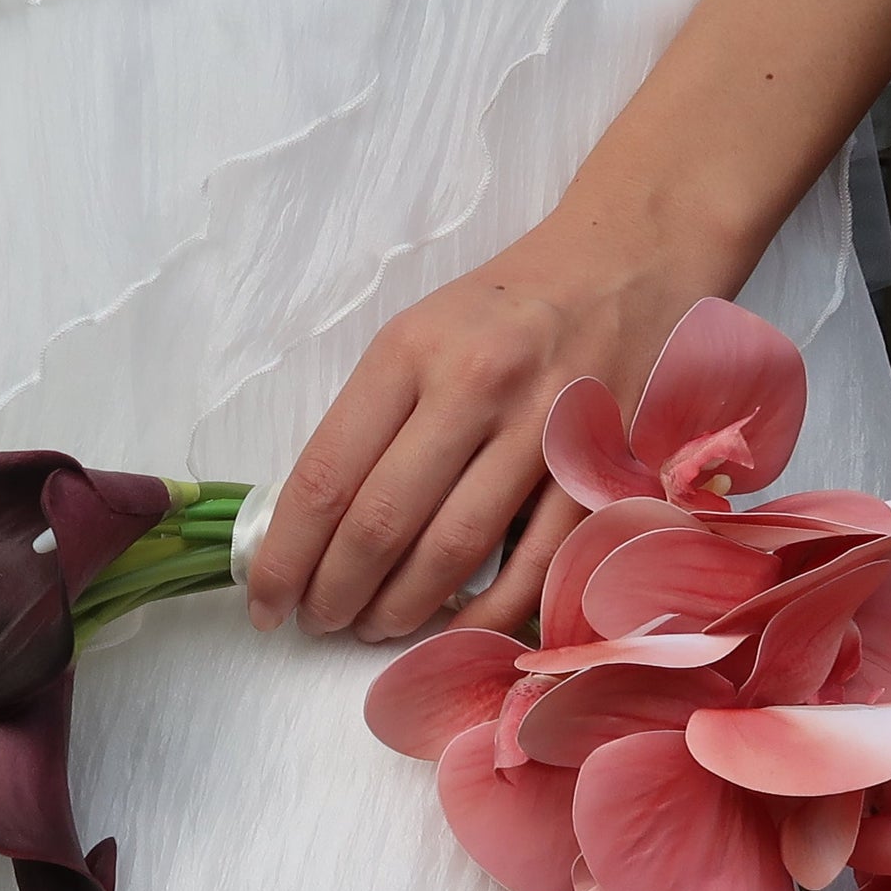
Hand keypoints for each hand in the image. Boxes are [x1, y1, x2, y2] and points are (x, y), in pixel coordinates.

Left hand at [244, 206, 732, 642]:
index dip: (286, 555)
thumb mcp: (419, 334)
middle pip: (381, 521)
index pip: (326, 474)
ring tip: (372, 629)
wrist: (626, 261)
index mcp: (410, 351)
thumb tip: (315, 528)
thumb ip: (371, 421)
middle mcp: (473, 386)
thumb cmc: (505, 309)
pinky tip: (457, 629)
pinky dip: (489, 611)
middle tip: (318, 624)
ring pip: (453, 550)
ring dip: (401, 609)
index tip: (264, 600)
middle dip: (335, 593)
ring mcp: (541, 428)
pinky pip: (536, 563)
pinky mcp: (602, 464)